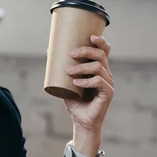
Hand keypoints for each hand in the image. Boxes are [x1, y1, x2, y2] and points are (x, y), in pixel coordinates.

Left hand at [64, 35, 113, 156]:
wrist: (80, 120)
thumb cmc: (74, 99)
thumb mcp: (65, 80)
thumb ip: (60, 67)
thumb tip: (49, 49)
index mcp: (98, 68)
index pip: (104, 51)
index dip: (100, 42)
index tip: (90, 36)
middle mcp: (105, 74)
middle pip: (101, 55)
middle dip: (86, 51)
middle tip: (71, 53)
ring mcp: (108, 84)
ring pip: (99, 67)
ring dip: (82, 67)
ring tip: (68, 71)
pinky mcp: (108, 94)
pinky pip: (100, 82)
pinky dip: (87, 81)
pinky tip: (76, 82)